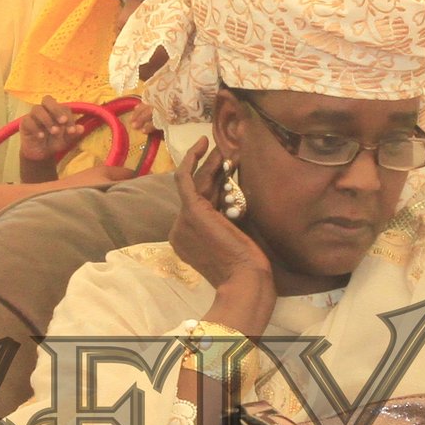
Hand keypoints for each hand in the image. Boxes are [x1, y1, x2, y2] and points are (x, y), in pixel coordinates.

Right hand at [16, 97, 94, 182]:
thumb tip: (81, 128)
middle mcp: (44, 110)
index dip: (69, 117)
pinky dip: (35, 128)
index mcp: (56, 111)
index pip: (63, 107)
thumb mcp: (66, 140)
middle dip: (56, 109)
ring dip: (47, 119)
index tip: (72, 131)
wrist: (41, 154)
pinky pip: (28, 121)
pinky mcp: (24, 123)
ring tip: (54, 132)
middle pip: (47, 99)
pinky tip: (41, 136)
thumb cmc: (54, 142)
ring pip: (37, 109)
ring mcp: (33, 116)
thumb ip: (73, 134)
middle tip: (63, 121)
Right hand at [169, 137, 273, 301]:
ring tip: (223, 147)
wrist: (245, 279)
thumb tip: (229, 195)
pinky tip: (203, 145)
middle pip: (197, 192)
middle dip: (211, 170)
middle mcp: (179, 230)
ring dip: (208, 162)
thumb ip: (224, 218)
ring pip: (195, 183)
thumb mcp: (232, 237)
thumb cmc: (246, 266)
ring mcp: (182, 221)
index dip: (215, 186)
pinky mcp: (191, 211)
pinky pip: (186, 178)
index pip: (201, 205)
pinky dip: (192, 159)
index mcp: (187, 240)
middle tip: (225, 152)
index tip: (231, 173)